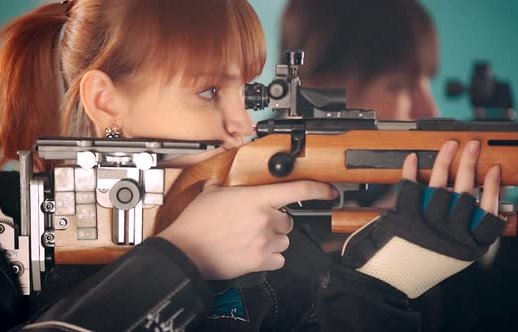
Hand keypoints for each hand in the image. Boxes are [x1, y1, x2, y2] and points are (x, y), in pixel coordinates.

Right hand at [158, 180, 336, 279]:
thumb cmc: (196, 223)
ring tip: (253, 239)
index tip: (330, 191)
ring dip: (274, 240)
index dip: (319, 189)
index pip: (298, 190)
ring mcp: (264, 241)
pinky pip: (279, 260)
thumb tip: (219, 184)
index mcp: (256, 198)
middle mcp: (265, 219)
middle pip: (289, 221)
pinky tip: (255, 252)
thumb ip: (222, 186)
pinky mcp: (260, 261)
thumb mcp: (209, 194)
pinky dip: (270, 257)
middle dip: (277, 222)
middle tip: (258, 224)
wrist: (186, 250)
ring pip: (285, 241)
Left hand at [342, 140, 505, 297]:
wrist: (387, 282)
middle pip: (465, 190)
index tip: (495, 170)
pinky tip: (413, 158)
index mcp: (467, 246)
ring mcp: (429, 226)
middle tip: (473, 145)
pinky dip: (410, 169)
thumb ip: (462, 233)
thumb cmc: (417, 267)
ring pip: (440, 184)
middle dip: (470, 162)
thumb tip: (469, 201)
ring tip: (450, 145)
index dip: (494, 188)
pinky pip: (410, 187)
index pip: (489, 212)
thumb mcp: (449, 256)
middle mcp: (451, 235)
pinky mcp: (405, 219)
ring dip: (445, 159)